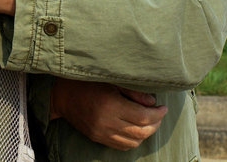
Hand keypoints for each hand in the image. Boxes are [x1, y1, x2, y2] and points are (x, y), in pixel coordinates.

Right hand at [50, 79, 167, 150]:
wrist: (63, 95)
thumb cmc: (88, 82)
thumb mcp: (112, 80)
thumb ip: (133, 92)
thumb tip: (153, 102)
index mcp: (111, 105)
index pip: (142, 116)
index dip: (157, 114)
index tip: (164, 108)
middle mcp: (106, 122)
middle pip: (141, 132)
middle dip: (155, 124)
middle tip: (159, 114)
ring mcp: (101, 133)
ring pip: (133, 142)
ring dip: (146, 134)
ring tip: (150, 122)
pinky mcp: (98, 139)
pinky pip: (122, 146)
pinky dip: (133, 140)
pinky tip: (137, 130)